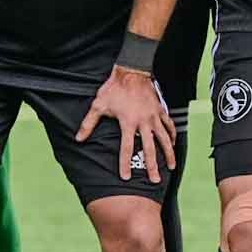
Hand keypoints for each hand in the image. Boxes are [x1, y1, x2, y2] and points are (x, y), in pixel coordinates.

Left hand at [78, 67, 175, 183]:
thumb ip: (88, 123)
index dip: (125, 164)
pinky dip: (172, 135)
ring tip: (171, 167)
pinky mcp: (160, 110)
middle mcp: (143, 122)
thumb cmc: (114, 88)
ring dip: (168, 154)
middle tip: (154, 180)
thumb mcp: (99, 105)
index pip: (126, 148)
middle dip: (152, 166)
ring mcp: (154, 116)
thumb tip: (78, 138)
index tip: (126, 177)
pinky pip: (169, 125)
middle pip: (150, 148)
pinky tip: (172, 144)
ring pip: (164, 139)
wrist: (131, 71)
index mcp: (128, 122)